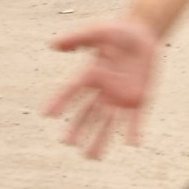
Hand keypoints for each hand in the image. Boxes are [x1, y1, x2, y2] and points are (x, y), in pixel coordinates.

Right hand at [44, 19, 157, 158]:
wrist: (143, 34)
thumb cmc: (117, 32)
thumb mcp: (97, 31)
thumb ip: (77, 38)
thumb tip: (52, 44)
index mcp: (90, 74)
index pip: (71, 90)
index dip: (59, 101)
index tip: (46, 113)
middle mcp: (102, 90)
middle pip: (87, 113)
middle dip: (77, 128)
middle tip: (67, 142)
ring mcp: (119, 97)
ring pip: (107, 122)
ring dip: (100, 139)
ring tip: (90, 157)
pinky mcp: (138, 99)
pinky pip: (134, 119)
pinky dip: (133, 131)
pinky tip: (132, 144)